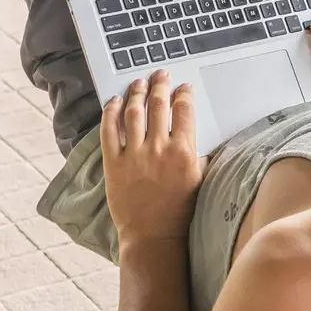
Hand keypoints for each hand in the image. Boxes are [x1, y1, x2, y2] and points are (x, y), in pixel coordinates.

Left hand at [102, 72, 206, 249]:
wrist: (154, 236)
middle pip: (158, 104)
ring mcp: (134, 156)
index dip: (183, 93)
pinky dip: (111, 112)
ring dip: (136, 92)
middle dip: (160, 84)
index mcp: (183, 152)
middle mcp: (159, 150)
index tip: (182, 87)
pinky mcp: (114, 164)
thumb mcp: (200, 179)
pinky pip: (109, 131)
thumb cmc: (179, 210)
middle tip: (160, 74)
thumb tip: (200, 134)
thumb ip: (200, 154)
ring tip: (138, 82)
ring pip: (134, 113)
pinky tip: (115, 101)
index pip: (184, 110)